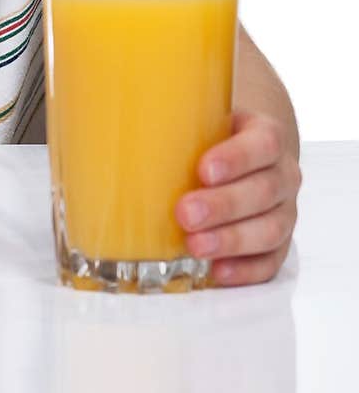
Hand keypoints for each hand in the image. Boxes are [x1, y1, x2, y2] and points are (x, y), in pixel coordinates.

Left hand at [175, 110, 301, 285]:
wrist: (244, 159)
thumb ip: (166, 122)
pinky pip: (270, 262)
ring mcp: (284, 211)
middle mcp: (282, 173)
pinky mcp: (278, 245)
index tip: (203, 170)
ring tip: (195, 246)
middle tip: (185, 213)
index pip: (263, 143)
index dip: (237, 158)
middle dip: (223, 205)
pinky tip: (218, 271)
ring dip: (231, 240)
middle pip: (264, 190)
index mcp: (266, 136)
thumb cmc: (212, 140)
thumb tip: (108, 125)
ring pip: (270, 229)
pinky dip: (246, 270)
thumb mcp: (198, 121)